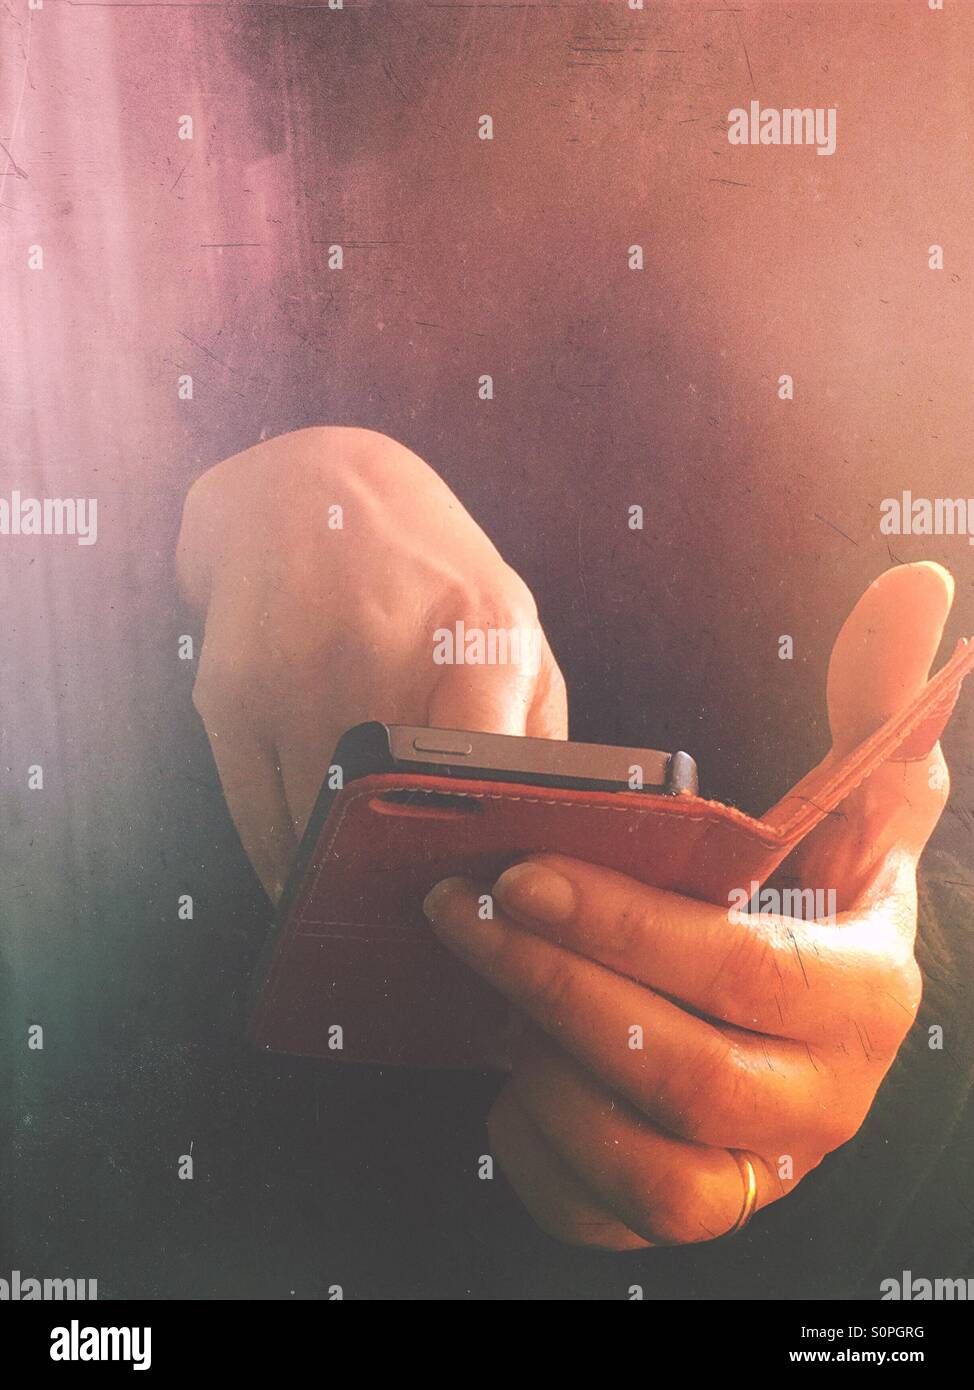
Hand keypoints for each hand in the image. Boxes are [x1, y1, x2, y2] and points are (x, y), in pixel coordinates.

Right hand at [176, 426, 566, 898]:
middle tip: (429, 920)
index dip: (484, 844)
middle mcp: (379, 647)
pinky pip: (256, 825)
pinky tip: (316, 872)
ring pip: (318, 837)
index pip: (488, 761)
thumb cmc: (430, 572)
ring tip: (373, 901)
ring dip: (345, 882)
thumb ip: (538, 729)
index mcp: (480, 628)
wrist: (304, 492)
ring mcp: (294, 675)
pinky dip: (289, 864)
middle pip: (394, 819)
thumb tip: (541, 843)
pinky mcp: (227, 697)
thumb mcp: (514, 623)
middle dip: (411, 883)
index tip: (487, 895)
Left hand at [423, 563, 954, 1248]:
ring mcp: (761, 1172)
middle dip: (554, 986)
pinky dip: (544, 1154)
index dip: (628, 927)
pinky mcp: (691, 1208)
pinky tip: (512, 1074)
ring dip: (550, 1073)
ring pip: (651, 1170)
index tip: (525, 868)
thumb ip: (877, 700)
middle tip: (464, 908)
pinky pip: (609, 1216)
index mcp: (867, 992)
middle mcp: (828, 1102)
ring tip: (491, 989)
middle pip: (684, 1073)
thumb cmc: (800, 887)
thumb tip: (915, 583)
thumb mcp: (848, 790)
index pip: (749, 972)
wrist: (780, 1000)